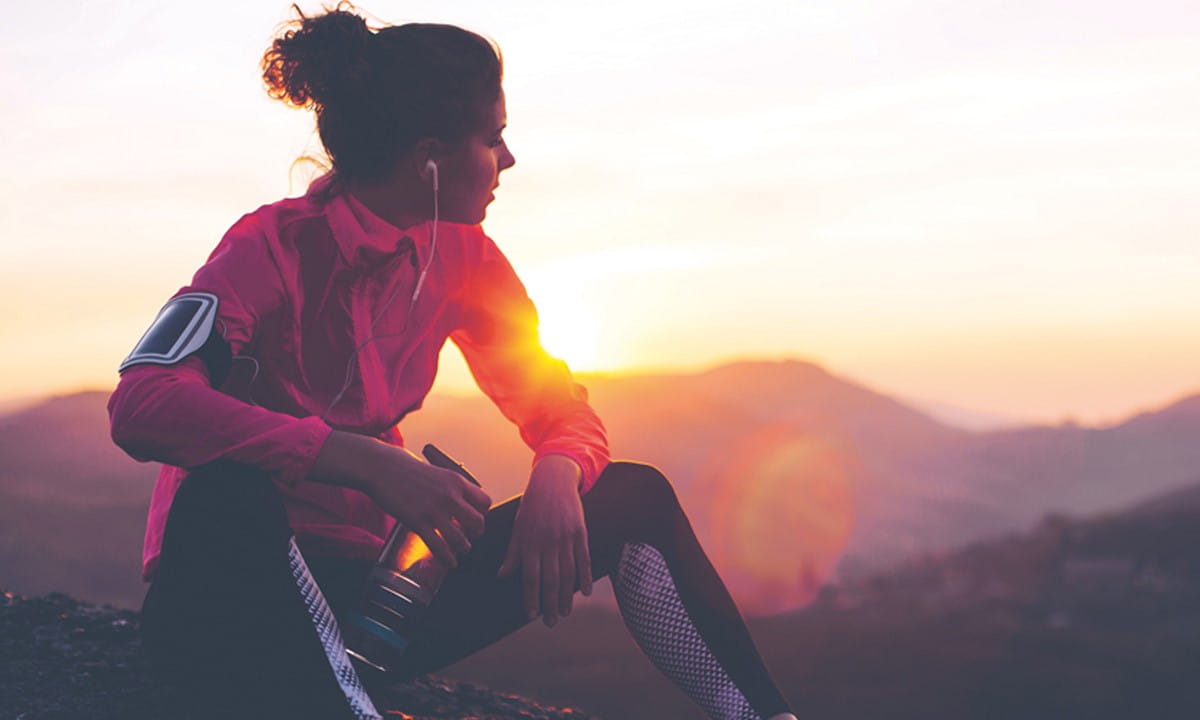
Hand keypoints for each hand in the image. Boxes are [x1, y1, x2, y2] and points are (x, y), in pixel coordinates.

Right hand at [308, 431, 492, 567]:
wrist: (381, 467)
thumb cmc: (406, 469)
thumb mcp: (436, 471)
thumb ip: (449, 486)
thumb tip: (457, 499)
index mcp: (456, 481)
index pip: (484, 502)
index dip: (482, 514)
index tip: (475, 519)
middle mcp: (449, 495)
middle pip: (478, 522)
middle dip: (476, 533)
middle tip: (470, 537)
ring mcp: (434, 509)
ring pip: (460, 539)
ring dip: (463, 548)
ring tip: (461, 551)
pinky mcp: (418, 521)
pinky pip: (439, 546)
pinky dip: (447, 558)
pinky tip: (450, 562)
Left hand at [497, 455, 592, 626]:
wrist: (553, 481)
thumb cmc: (532, 506)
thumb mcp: (518, 528)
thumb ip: (512, 554)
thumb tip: (501, 577)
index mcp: (529, 542)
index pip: (530, 576)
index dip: (531, 597)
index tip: (531, 615)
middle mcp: (548, 542)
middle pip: (550, 579)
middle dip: (550, 603)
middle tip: (550, 622)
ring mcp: (566, 537)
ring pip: (568, 573)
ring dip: (566, 595)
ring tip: (565, 612)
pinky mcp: (580, 532)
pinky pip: (584, 559)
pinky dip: (585, 576)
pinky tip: (584, 592)